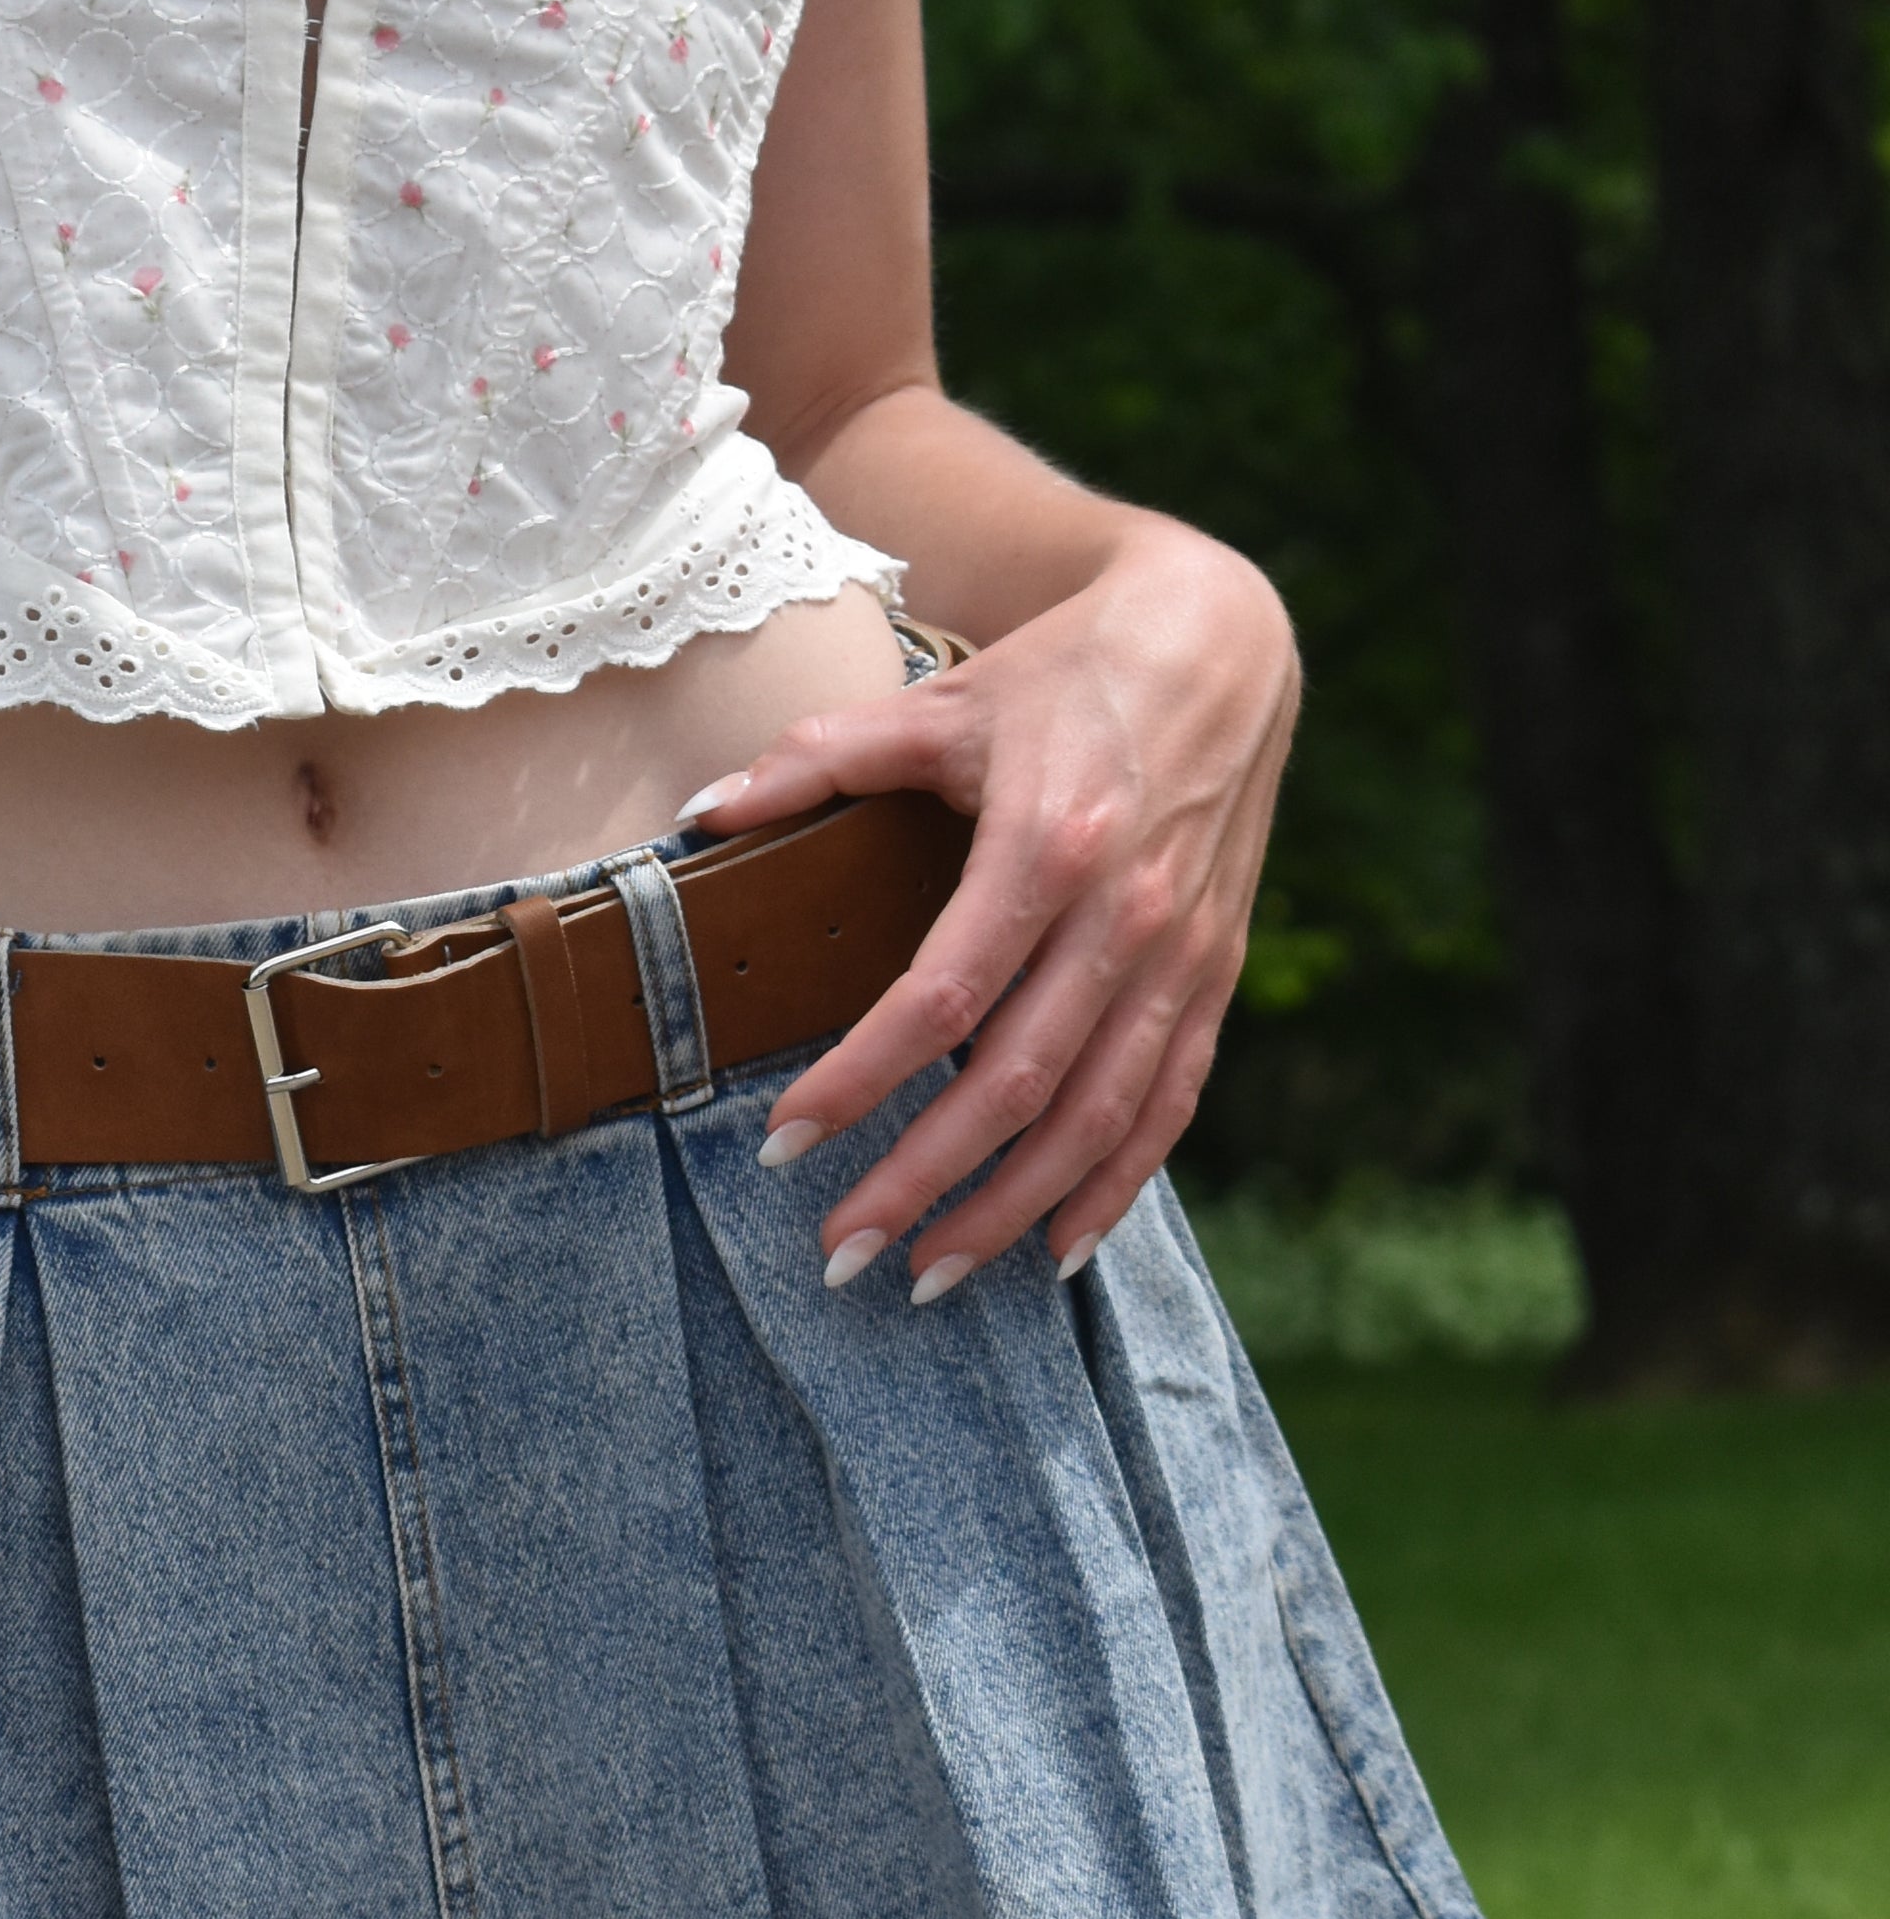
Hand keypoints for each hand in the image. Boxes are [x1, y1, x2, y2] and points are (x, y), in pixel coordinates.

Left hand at [683, 529, 1301, 1294]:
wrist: (1220, 643)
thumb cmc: (1063, 675)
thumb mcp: (940, 703)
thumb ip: (818, 759)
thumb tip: (699, 812)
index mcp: (1047, 847)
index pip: (941, 998)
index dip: (860, 1079)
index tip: (782, 1143)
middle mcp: (1126, 914)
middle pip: (1016, 1082)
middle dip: (923, 1181)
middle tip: (839, 1252)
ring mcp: (1181, 954)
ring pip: (1096, 1116)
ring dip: (1012, 1210)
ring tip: (928, 1274)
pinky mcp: (1216, 975)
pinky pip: (1171, 1103)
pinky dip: (1117, 1185)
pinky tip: (1054, 1249)